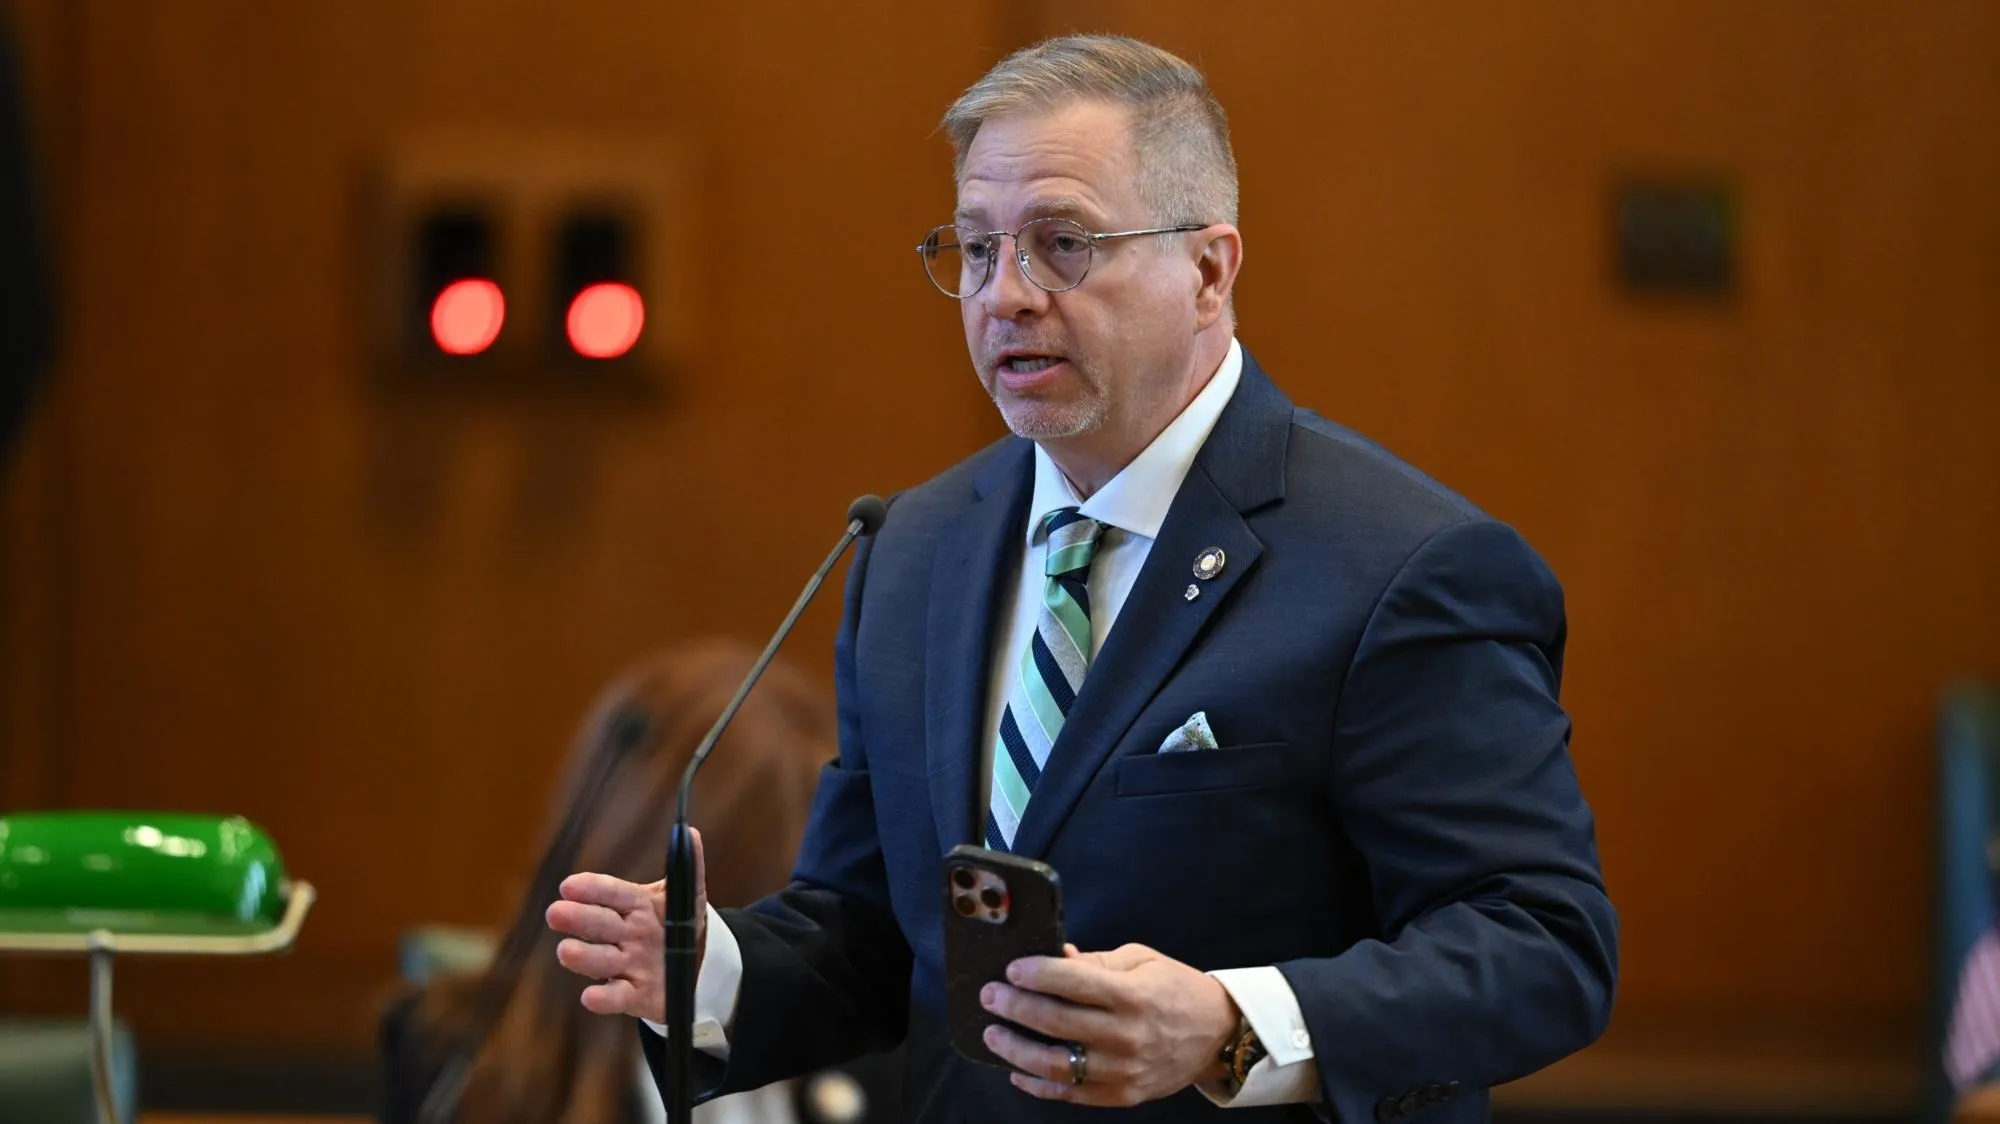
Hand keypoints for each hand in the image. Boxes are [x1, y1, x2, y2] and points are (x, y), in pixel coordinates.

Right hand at [545, 827, 705, 1022]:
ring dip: (583, 956)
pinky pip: (616, 997)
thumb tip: (690, 833)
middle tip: (556, 913)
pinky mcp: (634, 995)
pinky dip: (603, 1000)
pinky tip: (589, 997)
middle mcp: (625, 935)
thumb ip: (689, 868)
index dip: (592, 889)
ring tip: (565, 950)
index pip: (611, 892)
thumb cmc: (681, 924)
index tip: (570, 885)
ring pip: (601, 960)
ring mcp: (627, 965)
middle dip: (578, 918)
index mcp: (635, 905)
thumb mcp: (687, 897)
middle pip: (599, 924)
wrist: (696, 967)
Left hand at [980, 942, 1238, 1106]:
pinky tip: (1017, 1071)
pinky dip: (1038, 1085)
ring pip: (1055, 1064)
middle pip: (1055, 1021)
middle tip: (990, 996)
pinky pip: (1071, 1094)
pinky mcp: (1123, 1095)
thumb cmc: (1176, 989)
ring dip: (1015, 1049)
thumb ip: (1095, 961)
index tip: (1012, 970)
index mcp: (1133, 994)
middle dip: (1014, 1006)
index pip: (1072, 981)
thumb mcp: (1141, 960)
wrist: (1218, 1033)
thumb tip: (1053, 956)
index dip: (1035, 973)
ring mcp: (1124, 1069)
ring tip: (993, 1034)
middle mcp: (1127, 1034)